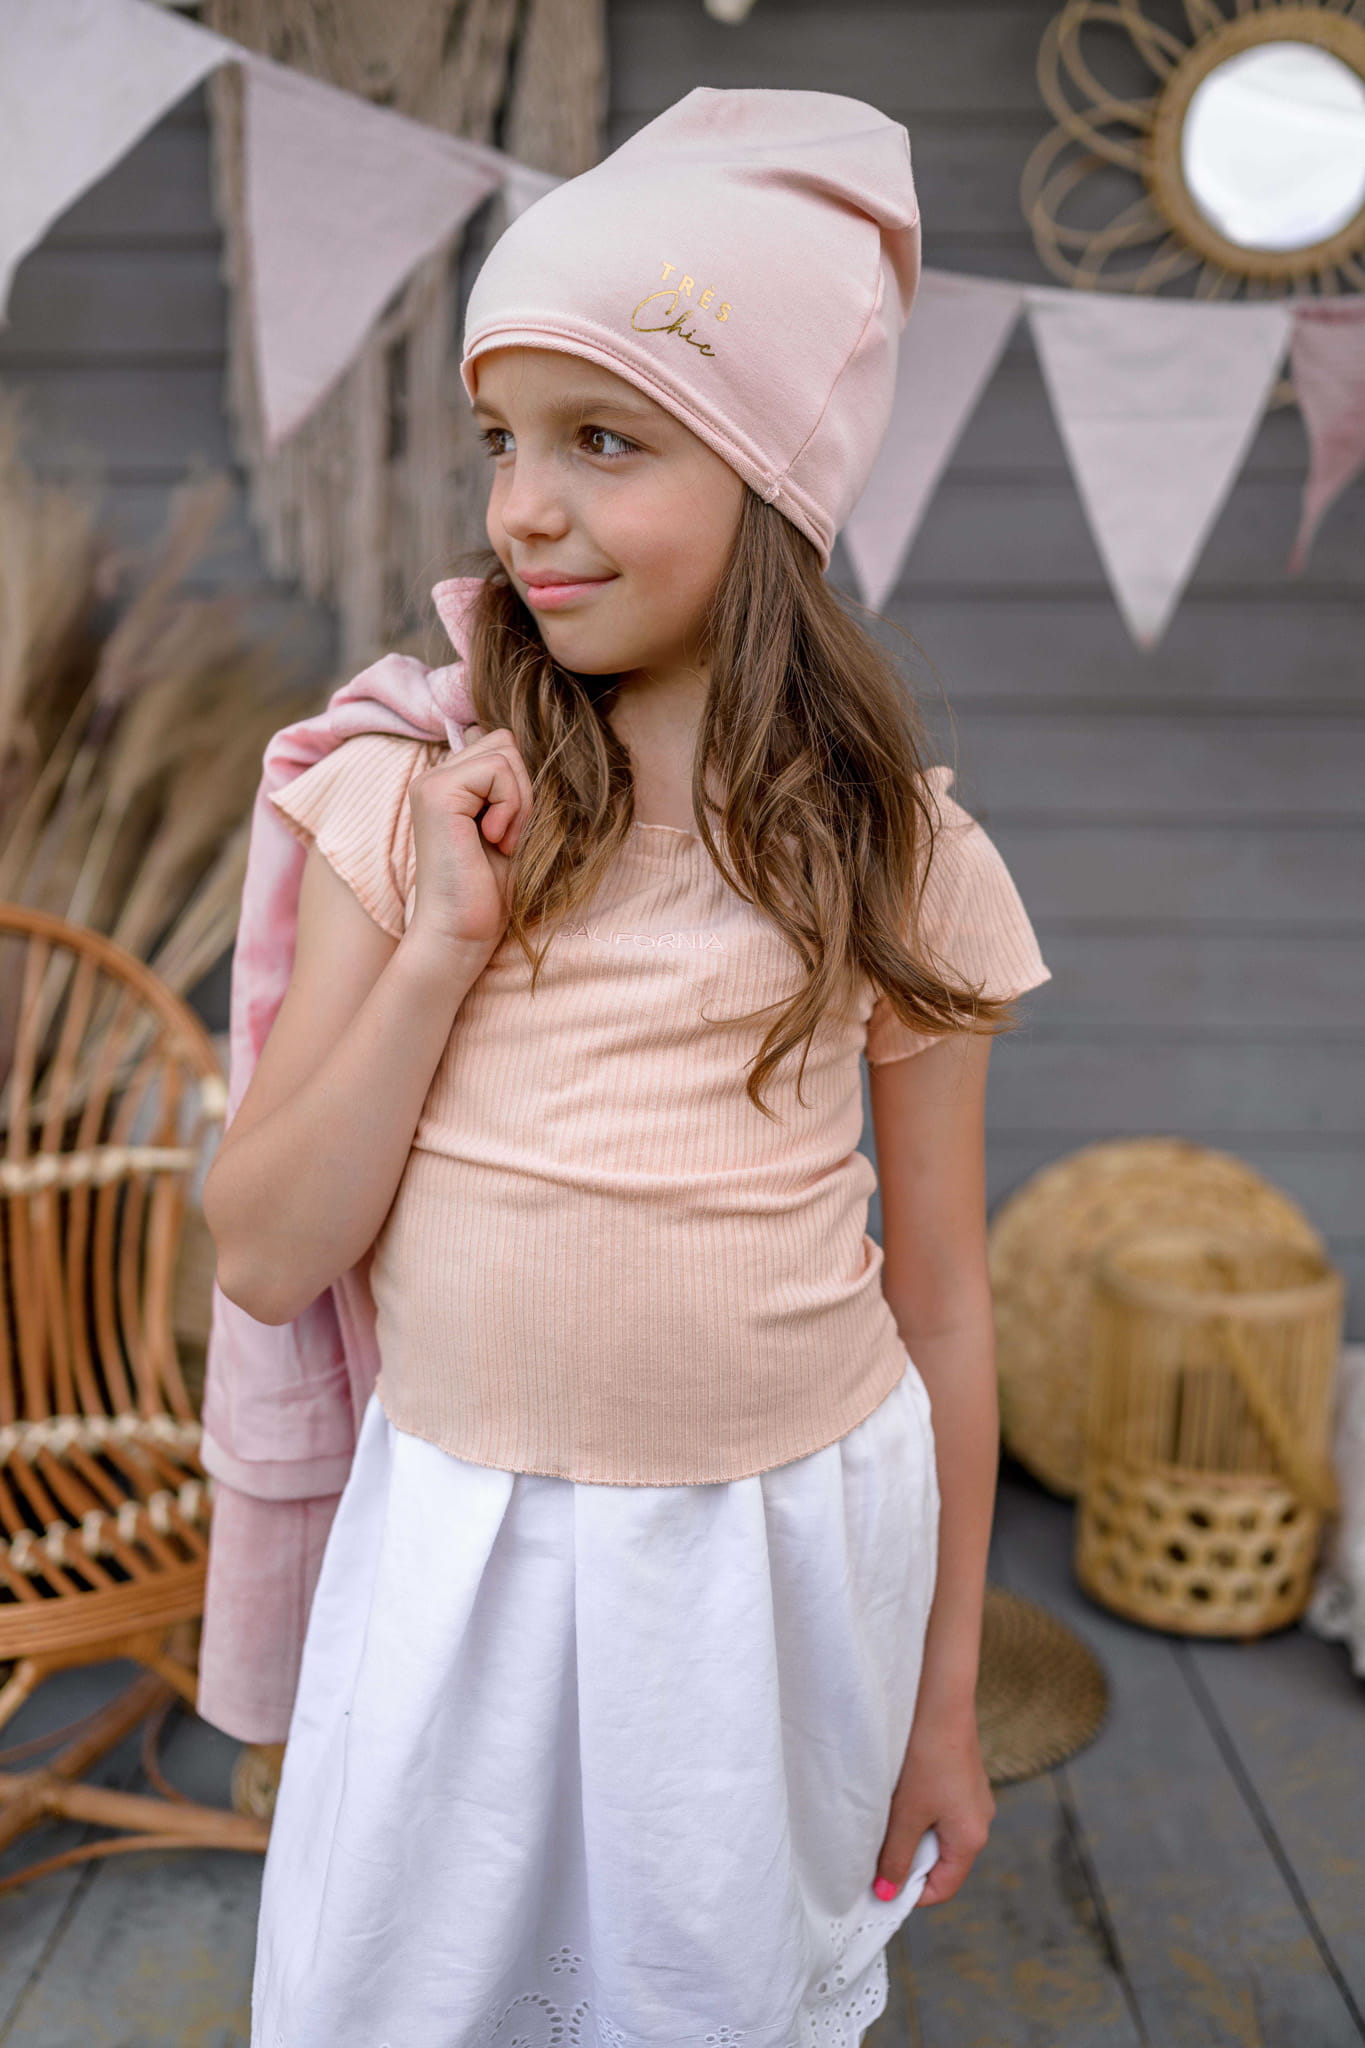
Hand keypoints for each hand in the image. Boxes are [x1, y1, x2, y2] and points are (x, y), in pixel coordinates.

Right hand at [407, 723, 533, 954]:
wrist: (461, 933)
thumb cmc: (490, 892)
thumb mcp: (513, 829)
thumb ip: (514, 789)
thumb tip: (536, 750)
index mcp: (450, 784)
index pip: (501, 745)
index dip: (520, 785)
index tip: (510, 832)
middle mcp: (435, 777)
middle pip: (505, 742)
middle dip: (522, 789)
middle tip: (509, 838)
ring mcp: (432, 782)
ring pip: (504, 752)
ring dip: (519, 802)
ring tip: (502, 843)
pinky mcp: (437, 793)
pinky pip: (497, 769)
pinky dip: (511, 807)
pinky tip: (495, 841)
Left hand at [873, 1705, 994, 1906]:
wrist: (940, 1700)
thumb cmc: (925, 1758)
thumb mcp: (905, 1814)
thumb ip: (895, 1856)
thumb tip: (886, 1893)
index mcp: (972, 1838)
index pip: (943, 1887)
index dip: (910, 1893)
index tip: (879, 1884)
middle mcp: (980, 1821)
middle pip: (942, 1861)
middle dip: (908, 1860)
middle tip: (877, 1848)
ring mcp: (973, 1798)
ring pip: (939, 1833)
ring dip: (911, 1833)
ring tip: (886, 1816)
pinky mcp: (963, 1778)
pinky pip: (941, 1810)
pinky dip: (918, 1811)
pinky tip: (899, 1793)